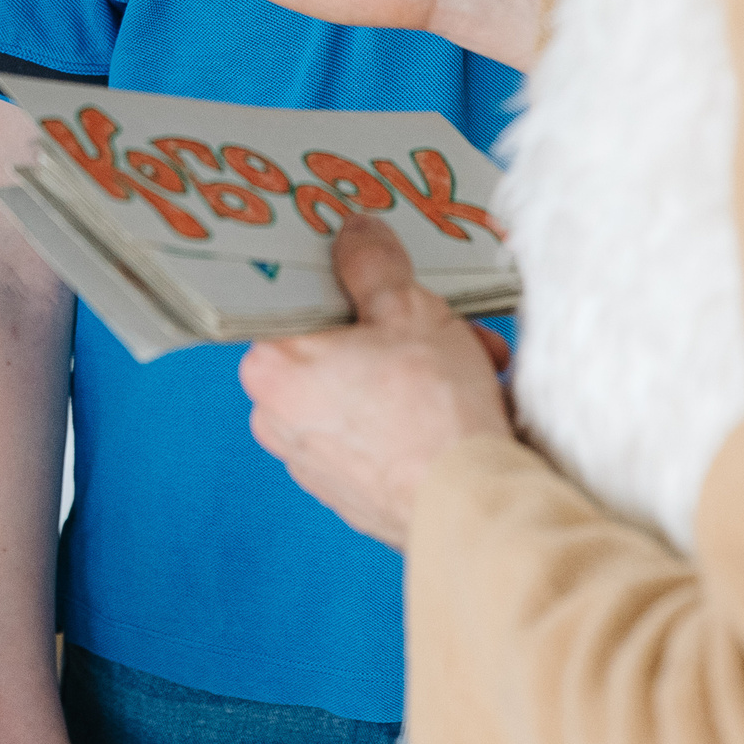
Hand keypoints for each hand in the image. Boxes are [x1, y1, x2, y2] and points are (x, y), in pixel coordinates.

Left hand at [238, 215, 515, 547]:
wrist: (471, 507)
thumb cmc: (434, 414)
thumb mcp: (408, 309)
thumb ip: (372, 264)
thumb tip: (356, 236)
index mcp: (272, 366)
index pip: (296, 303)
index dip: (350, 286)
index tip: (382, 282)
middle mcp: (277, 417)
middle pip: (337, 346)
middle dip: (400, 331)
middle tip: (446, 326)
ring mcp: (310, 460)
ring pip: (363, 389)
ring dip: (417, 371)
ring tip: (471, 366)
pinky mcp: (346, 491)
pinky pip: (376, 432)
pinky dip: (412, 415)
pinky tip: (460, 407)